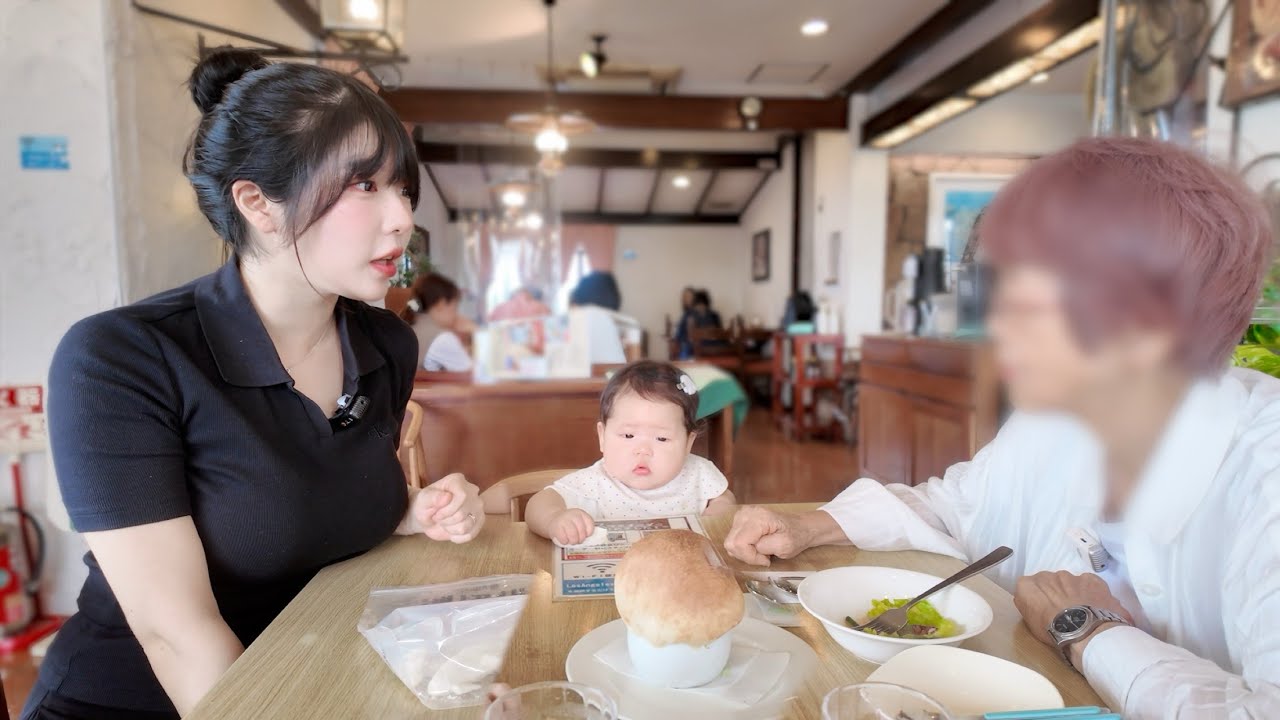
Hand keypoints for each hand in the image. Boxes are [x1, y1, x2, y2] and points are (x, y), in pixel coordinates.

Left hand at [412, 473, 483, 543]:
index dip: (447, 510)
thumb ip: (432, 497)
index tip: (436, 513)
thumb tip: (447, 497)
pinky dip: (458, 537)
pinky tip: (451, 531)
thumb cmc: (425, 505)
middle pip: (463, 513)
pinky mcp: (479, 520)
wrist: (428, 517)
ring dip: (451, 529)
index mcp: (458, 481)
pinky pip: (471, 535)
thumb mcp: (423, 500)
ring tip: (446, 523)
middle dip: (446, 521)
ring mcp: (478, 507)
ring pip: (467, 526)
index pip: (463, 496)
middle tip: (439, 518)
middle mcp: (472, 491)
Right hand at [549, 509, 594, 545]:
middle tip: (578, 541)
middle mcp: (573, 515)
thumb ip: (585, 527)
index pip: (590, 523)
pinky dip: (565, 542)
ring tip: (572, 541)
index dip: (589, 532)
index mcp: (581, 513)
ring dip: (573, 541)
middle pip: (581, 530)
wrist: (553, 518)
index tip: (586, 536)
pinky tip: (565, 540)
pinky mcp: (556, 527)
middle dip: (581, 539)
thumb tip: (589, 539)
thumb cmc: (568, 523)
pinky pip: (563, 538)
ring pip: (573, 535)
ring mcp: (564, 520)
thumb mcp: (578, 521)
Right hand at [723, 506, 810, 565]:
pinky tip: (756, 545)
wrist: (799, 526)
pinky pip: (733, 540)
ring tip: (761, 550)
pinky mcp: (739, 520)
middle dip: (746, 555)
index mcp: (758, 518)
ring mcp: (741, 515)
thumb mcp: (785, 546)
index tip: (765, 559)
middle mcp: (745, 513)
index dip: (749, 556)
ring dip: (745, 552)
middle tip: (763, 556)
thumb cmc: (795, 536)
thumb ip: (766, 547)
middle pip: (731, 543)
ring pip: (730, 543)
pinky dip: (744, 548)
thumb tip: (753, 548)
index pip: (738, 543)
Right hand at [1014, 571, 1132, 662]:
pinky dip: (1089, 591)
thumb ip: (1028, 604)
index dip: (1036, 597)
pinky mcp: (1091, 579)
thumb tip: (1032, 601)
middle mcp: (1047, 575)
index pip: (1028, 586)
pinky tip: (1093, 604)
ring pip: (1068, 581)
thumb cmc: (1052, 630)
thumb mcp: (1030, 621)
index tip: (1042, 608)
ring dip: (1071, 591)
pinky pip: (1088, 582)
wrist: (1083, 632)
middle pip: (1048, 581)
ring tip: (1079, 609)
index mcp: (1027, 585)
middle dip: (1053, 591)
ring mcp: (1070, 575)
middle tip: (1060, 609)